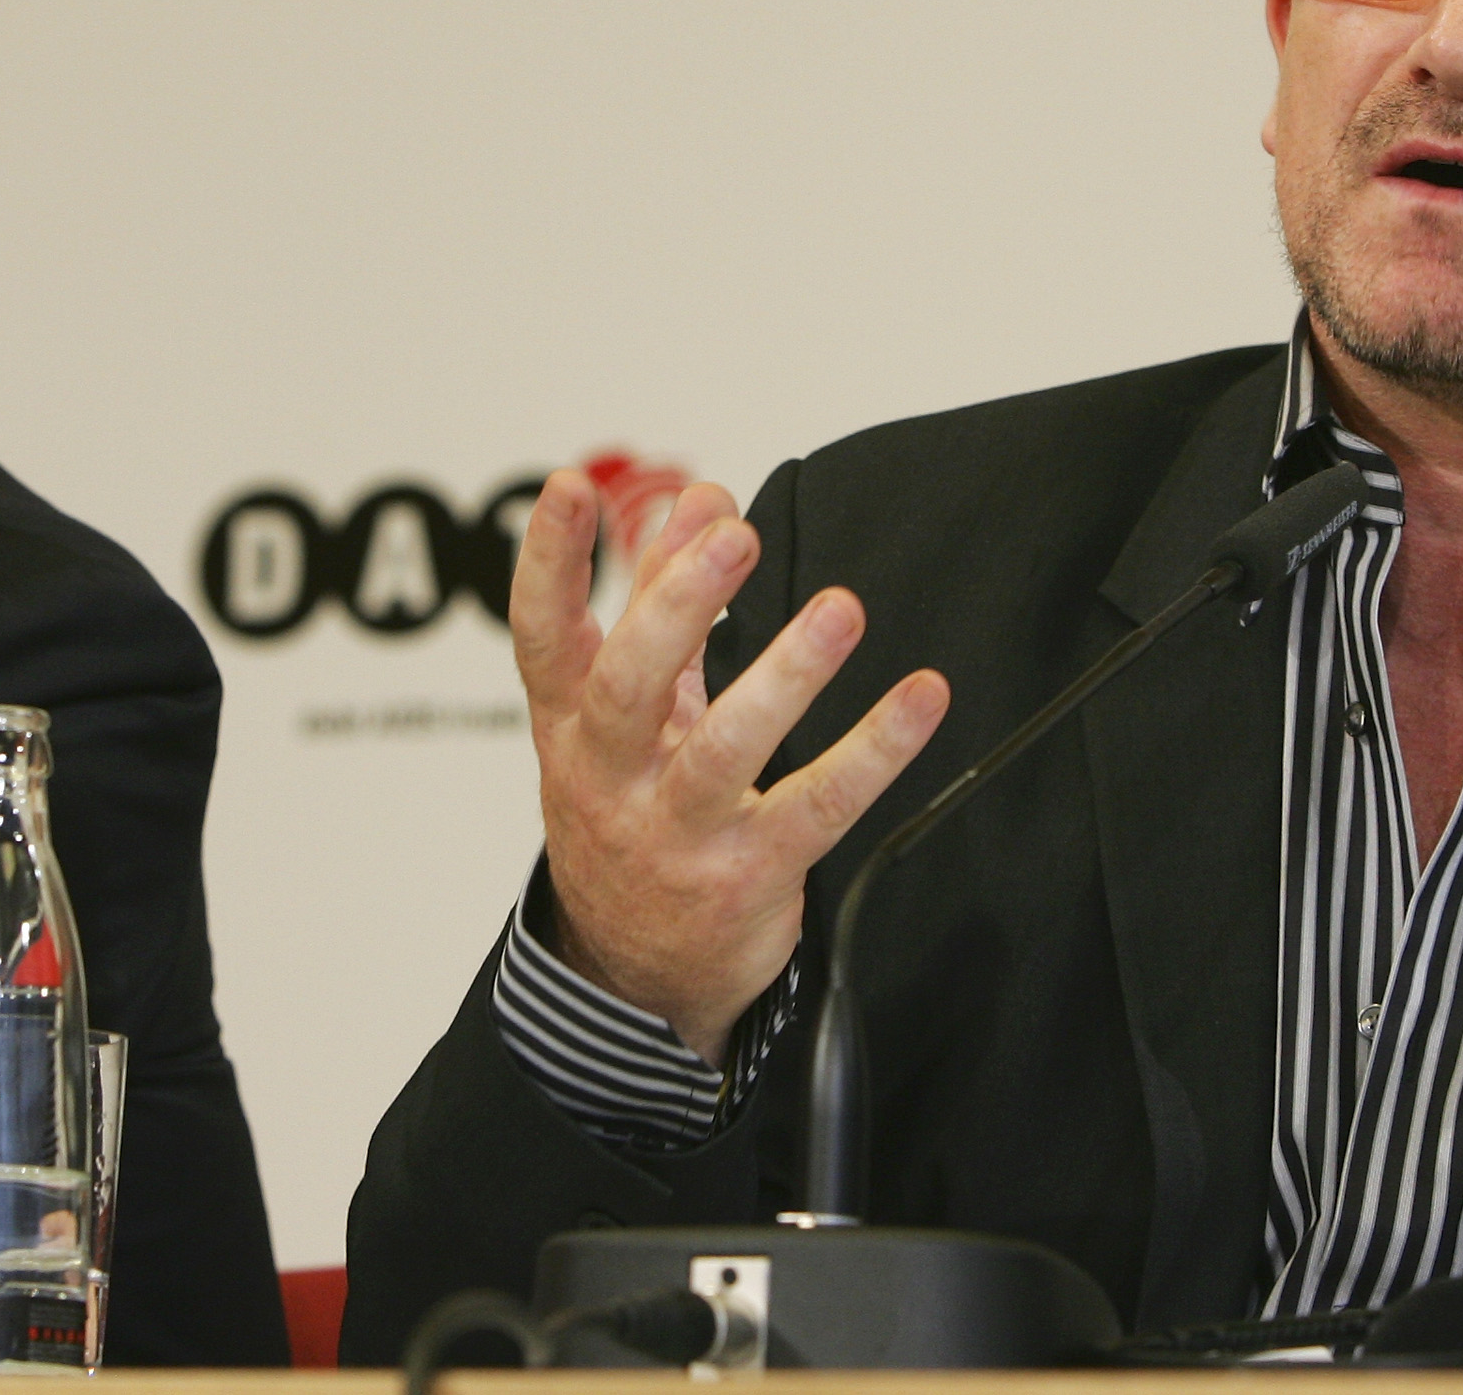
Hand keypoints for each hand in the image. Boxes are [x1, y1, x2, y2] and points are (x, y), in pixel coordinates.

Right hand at [516, 470, 948, 1062]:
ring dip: (785, 674)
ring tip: (840, 611)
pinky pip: (818, 807)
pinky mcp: (748, 876)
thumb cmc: (630, 811)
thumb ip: (660, 600)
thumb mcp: (623, 712)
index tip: (570, 489)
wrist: (632, 973)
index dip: (548, 564)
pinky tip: (919, 700)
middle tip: (732, 538)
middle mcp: (612, 778)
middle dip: (675, 607)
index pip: (542, 638)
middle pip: (626, 688)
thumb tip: (696, 500)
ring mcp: (676, 832)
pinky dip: (874, 752)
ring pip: (724, 752)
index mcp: (572, 726)